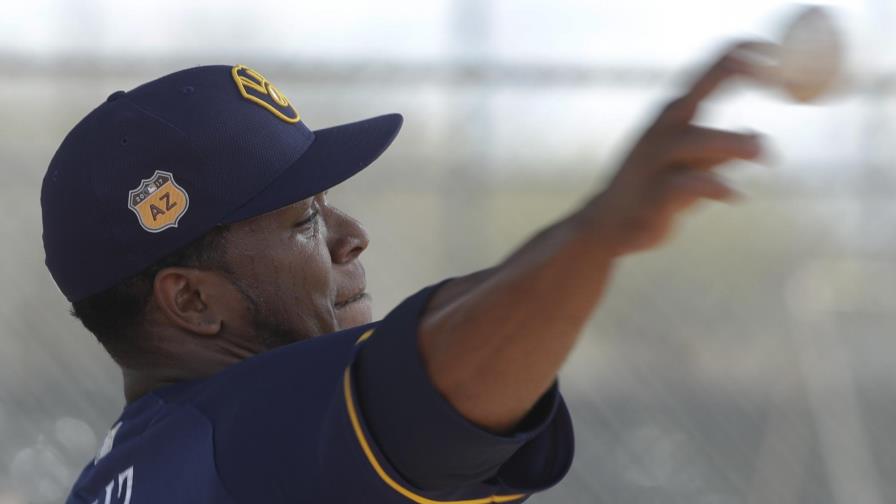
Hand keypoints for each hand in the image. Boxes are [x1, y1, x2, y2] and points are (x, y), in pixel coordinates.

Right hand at [583, 41, 770, 255]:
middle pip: (696, 91)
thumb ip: (720, 152)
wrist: (609, 224)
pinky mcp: (655, 193)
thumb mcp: (691, 166)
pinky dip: (716, 187)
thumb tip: (754, 136)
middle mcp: (662, 130)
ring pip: (695, 140)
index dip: (738, 57)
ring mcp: (655, 160)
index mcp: (672, 117)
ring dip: (732, 144)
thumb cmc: (653, 191)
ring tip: (764, 154)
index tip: (769, 48)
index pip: (707, 76)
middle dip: (729, 73)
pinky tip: (735, 196)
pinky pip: (689, 183)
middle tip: (771, 72)